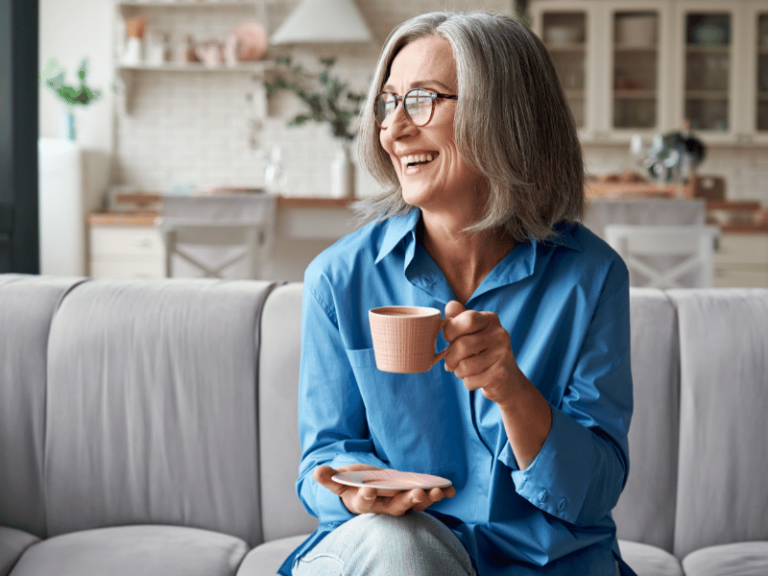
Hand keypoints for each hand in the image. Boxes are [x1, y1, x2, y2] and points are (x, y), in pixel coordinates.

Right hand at [313, 464, 455, 515]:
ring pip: (414, 505)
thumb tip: (316, 472)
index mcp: (363, 502)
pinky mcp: (411, 498)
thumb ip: (329, 478)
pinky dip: (438, 495)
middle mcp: (383, 507)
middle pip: (396, 507)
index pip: (364, 502)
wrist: (364, 490)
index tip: (369, 490)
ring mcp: (399, 503)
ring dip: (426, 499)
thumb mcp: (339, 481)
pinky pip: (426, 498)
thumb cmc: (352, 484)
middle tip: (416, 494)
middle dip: (406, 501)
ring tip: (437, 491)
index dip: (367, 497)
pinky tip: (450, 489)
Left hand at [442, 300, 524, 407]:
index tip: (449, 339)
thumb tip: (451, 305)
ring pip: (464, 366)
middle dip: (450, 358)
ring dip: (458, 372)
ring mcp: (503, 354)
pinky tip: (477, 378)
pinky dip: (468, 382)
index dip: (450, 331)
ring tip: (465, 370)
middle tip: (451, 362)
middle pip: (462, 345)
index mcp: (490, 319)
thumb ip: (458, 318)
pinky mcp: (501, 374)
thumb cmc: (482, 352)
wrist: (507, 379)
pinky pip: (471, 381)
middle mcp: (500, 334)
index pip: (466, 320)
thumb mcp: (471, 332)